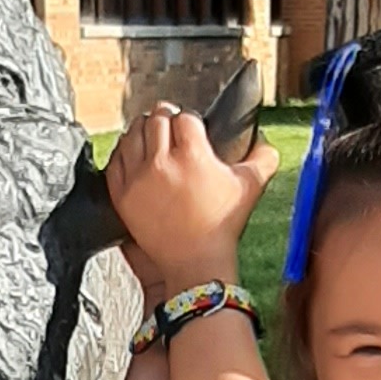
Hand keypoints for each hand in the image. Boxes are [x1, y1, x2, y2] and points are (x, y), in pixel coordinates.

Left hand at [106, 104, 272, 294]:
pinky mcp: (122, 195)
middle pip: (156, 119)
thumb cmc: (222, 226)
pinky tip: (132, 153)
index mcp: (193, 155)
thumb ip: (263, 158)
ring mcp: (138, 178)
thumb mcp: (250, 187)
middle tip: (171, 124)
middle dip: (166, 118)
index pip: (185, 118)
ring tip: (151, 134)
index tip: (192, 127)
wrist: (196, 262)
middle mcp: (162, 162)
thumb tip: (265, 143)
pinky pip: (115, 159)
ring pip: (132, 134)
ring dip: (143, 129)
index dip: (190, 120)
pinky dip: (123, 151)